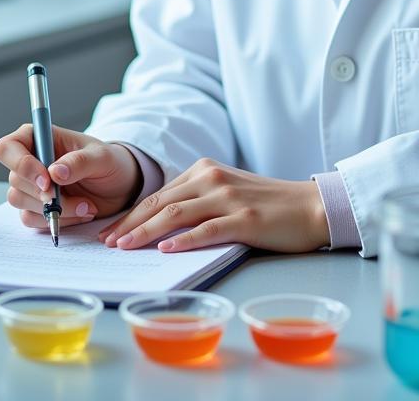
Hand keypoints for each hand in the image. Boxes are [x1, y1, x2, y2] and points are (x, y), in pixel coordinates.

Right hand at [0, 124, 143, 229]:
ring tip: (86, 206)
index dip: (20, 165)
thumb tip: (54, 172)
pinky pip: (30, 219)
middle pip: (14, 179)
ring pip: (20, 201)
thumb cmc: (110, 163)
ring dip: (54, 209)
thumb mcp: (102, 157)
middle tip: (74, 199)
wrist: (120, 188)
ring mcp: (31, 185)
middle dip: (44, 194)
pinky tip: (80, 213)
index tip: (46, 181)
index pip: (7, 147)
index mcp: (40, 138)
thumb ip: (80, 161)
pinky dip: (55, 221)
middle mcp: (31, 160)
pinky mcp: (36, 207)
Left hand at [95, 158, 330, 254]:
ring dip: (146, 231)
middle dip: (130, 223)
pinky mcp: (245, 219)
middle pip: (161, 202)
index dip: (132, 214)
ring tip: (125, 246)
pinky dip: (183, 240)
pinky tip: (166, 249)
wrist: (310, 206)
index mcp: (205, 170)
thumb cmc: (267, 205)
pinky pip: (208, 230)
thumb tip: (160, 225)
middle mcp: (213, 178)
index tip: (111, 232)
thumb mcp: (227, 193)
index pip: (158, 194)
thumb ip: (198, 201)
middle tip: (108, 243)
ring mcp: (229, 198)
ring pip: (177, 214)